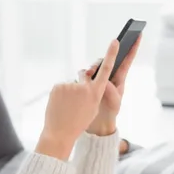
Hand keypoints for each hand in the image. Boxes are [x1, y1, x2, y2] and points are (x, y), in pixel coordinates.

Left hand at [36, 40, 118, 159]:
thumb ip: (92, 91)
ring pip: (72, 83)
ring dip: (70, 92)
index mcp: (96, 94)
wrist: (60, 132)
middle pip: (85, 75)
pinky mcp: (58, 86)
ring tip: (67, 107)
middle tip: (76, 100)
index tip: (115, 41)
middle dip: (83, 82)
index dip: (111, 55)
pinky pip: (62, 86)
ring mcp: (70, 86)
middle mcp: (84, 87)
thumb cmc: (78, 122)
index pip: (106, 70)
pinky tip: (60, 105)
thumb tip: (86, 77)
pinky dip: (61, 94)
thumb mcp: (91, 108)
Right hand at [87, 35, 141, 136]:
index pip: (127, 59)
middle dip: (104, 58)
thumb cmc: (110, 111)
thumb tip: (102, 78)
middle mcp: (108, 75)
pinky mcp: (86, 83)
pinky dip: (82, 77)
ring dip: (92, 69)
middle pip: (106, 60)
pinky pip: (82, 75)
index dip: (133, 47)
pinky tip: (83, 81)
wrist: (98, 123)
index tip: (139, 33)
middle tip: (102, 62)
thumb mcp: (114, 101)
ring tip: (90, 75)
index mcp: (119, 78)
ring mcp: (97, 79)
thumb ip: (109, 88)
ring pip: (94, 66)